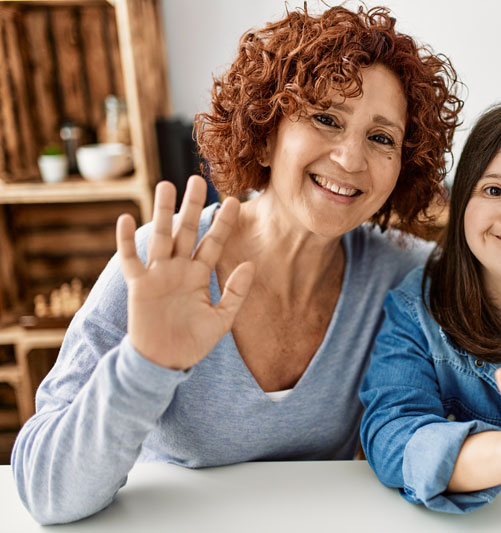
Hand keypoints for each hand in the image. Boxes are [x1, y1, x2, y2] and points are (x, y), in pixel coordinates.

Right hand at [116, 176, 254, 369]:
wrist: (166, 362)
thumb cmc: (193, 342)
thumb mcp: (222, 319)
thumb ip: (236, 293)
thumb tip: (251, 264)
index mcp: (199, 274)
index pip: (213, 242)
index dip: (222, 223)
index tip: (234, 201)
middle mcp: (178, 269)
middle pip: (185, 230)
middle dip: (191, 206)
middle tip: (197, 179)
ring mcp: (157, 274)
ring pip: (160, 236)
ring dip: (163, 212)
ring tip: (167, 185)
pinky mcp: (138, 285)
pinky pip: (130, 259)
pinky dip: (125, 240)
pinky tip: (125, 218)